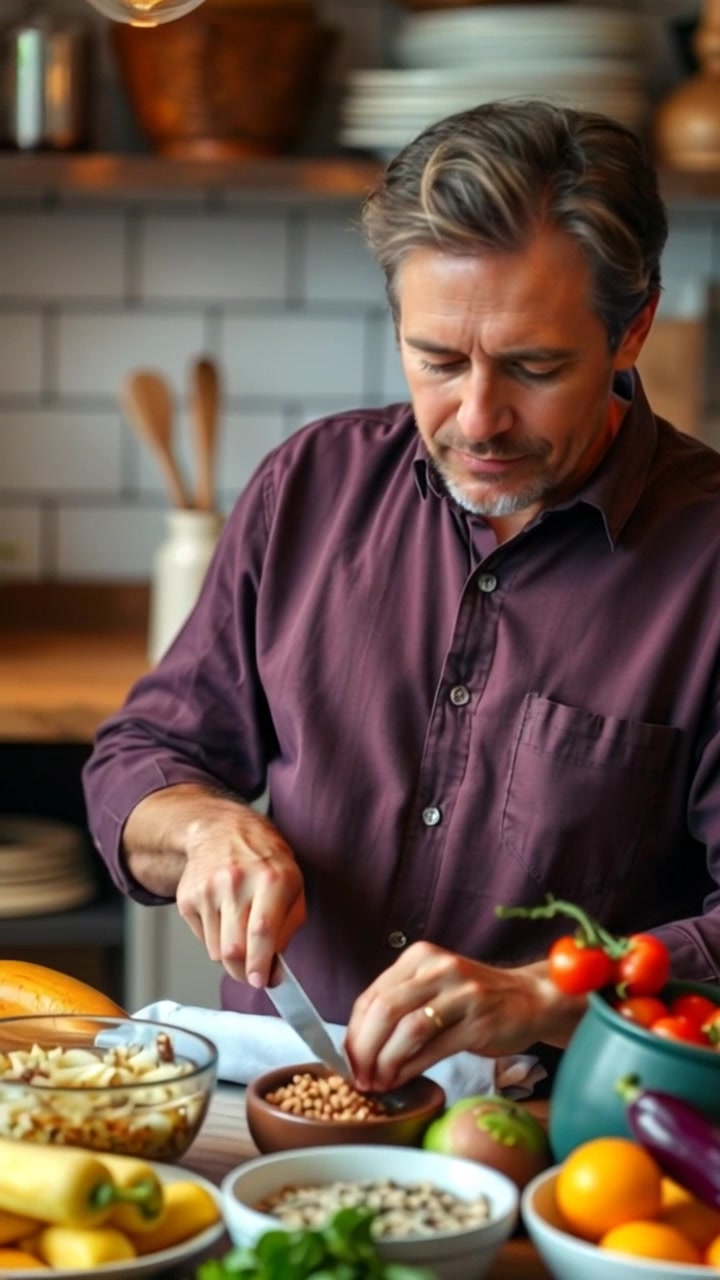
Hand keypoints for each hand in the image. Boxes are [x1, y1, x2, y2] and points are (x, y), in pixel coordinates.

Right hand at [123, 784, 304, 987]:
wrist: (223, 830)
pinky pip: (202, 939)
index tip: (261, 982)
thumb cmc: (265, 861)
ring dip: (231, 955)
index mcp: (271, 879)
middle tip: (253, 975)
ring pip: (217, 951)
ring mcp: (207, 889)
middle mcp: (236, 882)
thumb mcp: (293, 886)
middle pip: (234, 948)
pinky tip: (224, 915)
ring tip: (241, 930)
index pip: (262, 931)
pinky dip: (216, 939)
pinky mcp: (187, 897)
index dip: (260, 963)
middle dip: (244, 972)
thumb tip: (274, 970)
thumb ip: (288, 929)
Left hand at [344, 941, 582, 1092]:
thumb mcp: (433, 987)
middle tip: (359, 1077)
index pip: (373, 995)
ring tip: (378, 1083)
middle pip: (385, 1010)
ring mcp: (461, 994)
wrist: (529, 999)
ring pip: (407, 1030)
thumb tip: (358, 1046)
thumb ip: (399, 1004)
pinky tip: (400, 1080)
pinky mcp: (478, 1022)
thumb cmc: (472, 998)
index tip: (347, 1060)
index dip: (354, 1032)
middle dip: (364, 1049)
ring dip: (386, 1063)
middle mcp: (438, 968)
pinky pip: (433, 1048)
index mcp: (420, 957)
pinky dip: (410, 1068)